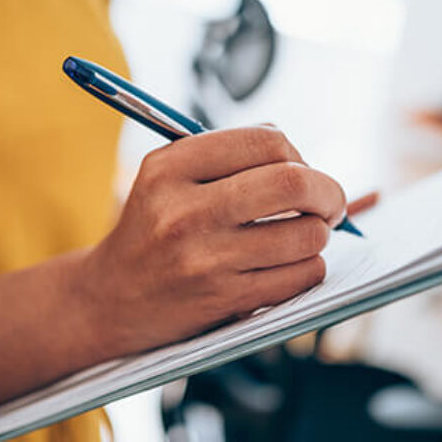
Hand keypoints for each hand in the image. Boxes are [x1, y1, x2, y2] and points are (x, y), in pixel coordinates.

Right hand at [72, 126, 345, 357]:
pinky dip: (310, 268)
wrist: (112, 298)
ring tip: (304, 235)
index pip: (265, 140)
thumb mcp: (167, 176)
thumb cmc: (152, 228)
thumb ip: (225, 153)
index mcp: (170, 168)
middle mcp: (184, 212)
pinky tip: (290, 265)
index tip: (301, 169)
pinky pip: (301, 277)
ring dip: (319, 234)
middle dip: (328, 191)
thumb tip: (298, 152)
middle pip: (293, 183)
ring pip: (306, 234)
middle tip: (330, 202)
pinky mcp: (224, 301)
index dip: (297, 153)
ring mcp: (205, 260)